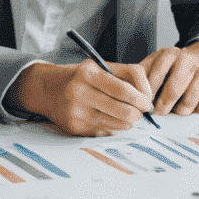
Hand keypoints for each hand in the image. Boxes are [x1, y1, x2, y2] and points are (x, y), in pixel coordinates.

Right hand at [9, 59, 154, 135]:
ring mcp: (75, 113)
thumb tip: (148, 96)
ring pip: (115, 124)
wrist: (49, 89)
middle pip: (121, 110)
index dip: (141, 98)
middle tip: (142, 112)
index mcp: (88, 73)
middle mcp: (79, 93)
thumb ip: (127, 75)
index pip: (122, 89)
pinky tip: (111, 119)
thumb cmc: (83, 77)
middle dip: (138, 113)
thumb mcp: (102, 66)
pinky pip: (104, 132)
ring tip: (129, 115)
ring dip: (128, 122)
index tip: (148, 102)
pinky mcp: (74, 128)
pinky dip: (114, 127)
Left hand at [141, 41, 198, 114]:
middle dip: (164, 104)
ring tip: (178, 111)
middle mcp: (187, 59)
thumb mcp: (156, 65)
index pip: (155, 75)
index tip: (144, 105)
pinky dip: (198, 110)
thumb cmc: (174, 69)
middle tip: (159, 113)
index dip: (148, 94)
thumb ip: (143, 78)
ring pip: (192, 95)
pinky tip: (194, 108)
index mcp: (169, 54)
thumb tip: (132, 98)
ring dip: (182, 109)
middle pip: (174, 87)